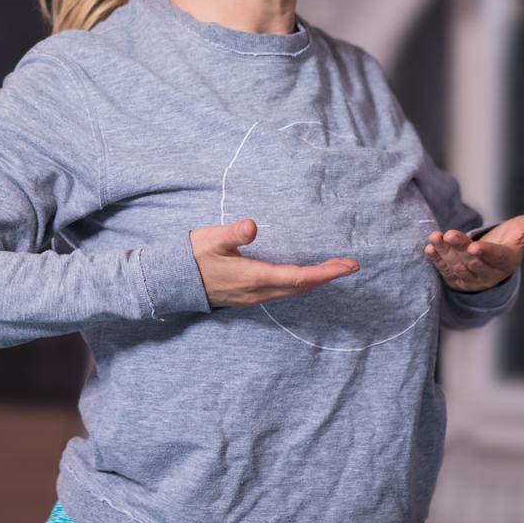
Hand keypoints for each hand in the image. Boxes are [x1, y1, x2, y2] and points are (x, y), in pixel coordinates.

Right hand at [189, 219, 359, 308]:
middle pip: (302, 287)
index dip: (326, 272)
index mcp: (255, 277)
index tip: (348, 266)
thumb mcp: (211, 240)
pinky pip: (284, 293)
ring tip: (333, 269)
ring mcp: (255, 297)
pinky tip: (304, 277)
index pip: (299, 277)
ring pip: (294, 292)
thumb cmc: (193, 256)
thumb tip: (253, 225)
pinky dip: (301, 284)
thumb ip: (233, 234)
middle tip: (350, 265)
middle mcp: (259, 292)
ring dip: (316, 281)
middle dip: (327, 276)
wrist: (173, 282)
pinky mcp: (250, 297)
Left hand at [425, 204, 523, 291]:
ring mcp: (468, 276)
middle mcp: (486, 272)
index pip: (495, 258)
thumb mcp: (523, 231)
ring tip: (435, 237)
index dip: (485, 253)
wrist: (489, 261)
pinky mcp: (453, 276)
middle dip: (460, 249)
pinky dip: (435, 259)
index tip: (475, 247)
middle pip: (471, 261)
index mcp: (505, 261)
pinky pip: (443, 269)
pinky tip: (428, 248)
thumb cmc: (508, 241)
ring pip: (455, 265)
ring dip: (444, 252)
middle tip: (450, 235)